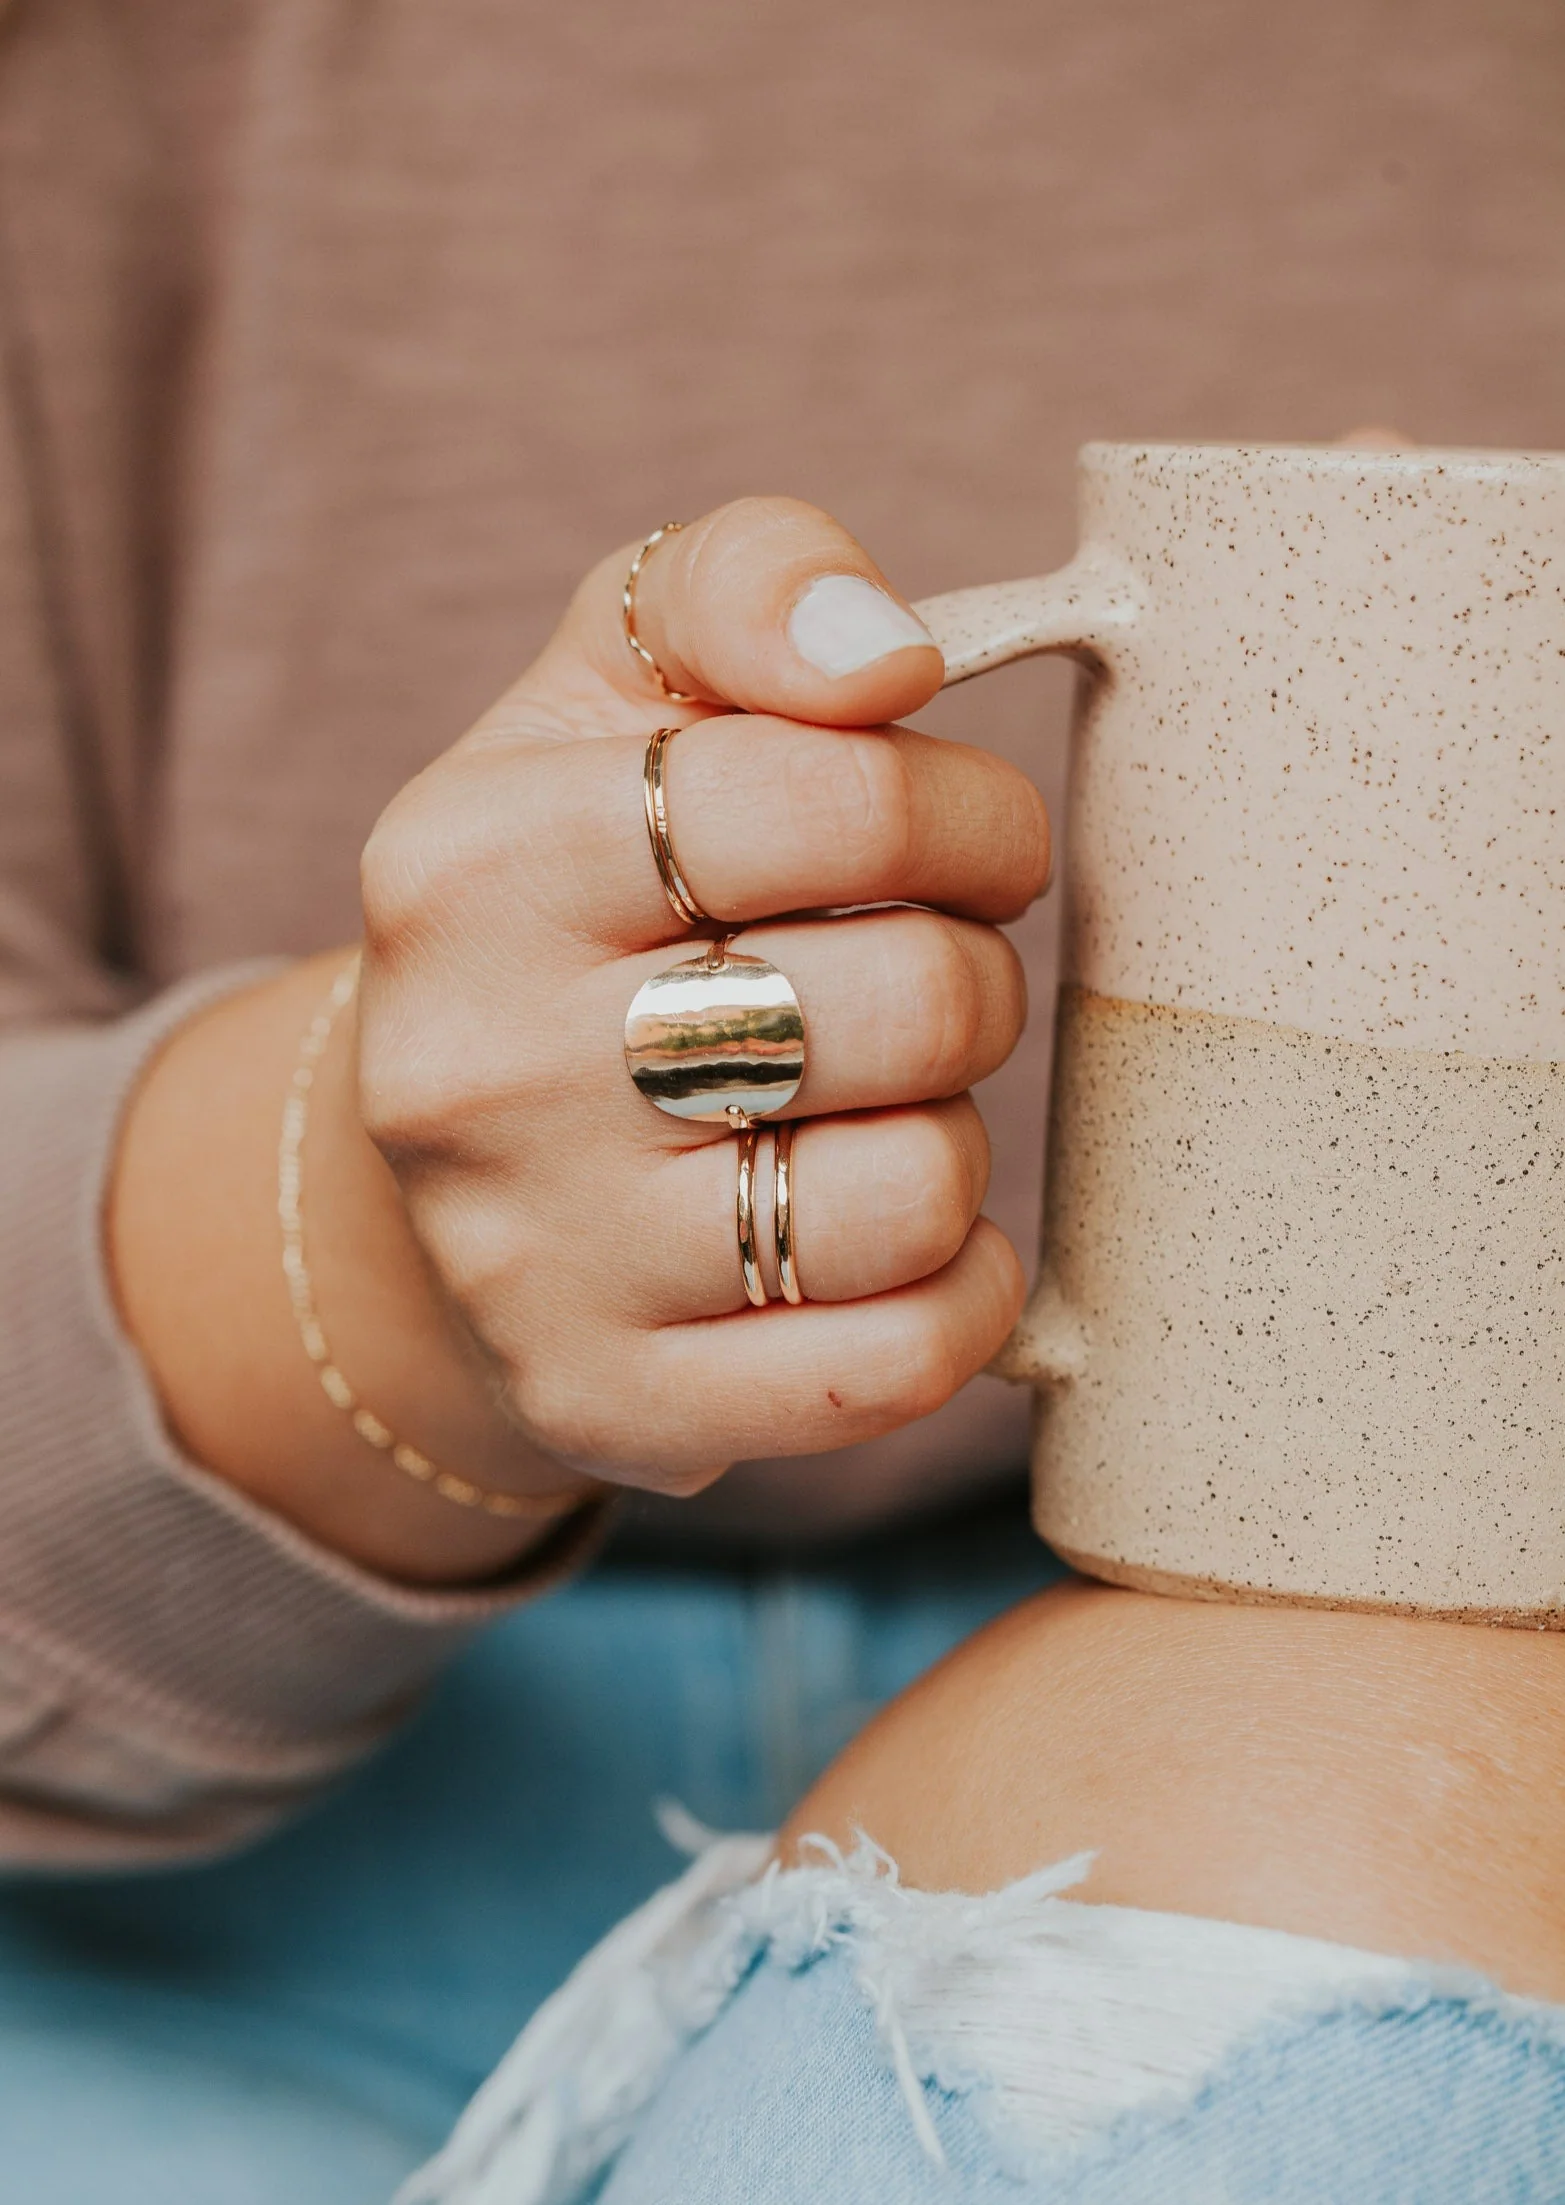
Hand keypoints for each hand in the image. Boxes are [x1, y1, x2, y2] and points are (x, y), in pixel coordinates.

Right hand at [357, 497, 1049, 1492]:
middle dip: (971, 978)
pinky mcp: (612, 1404)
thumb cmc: (579, 906)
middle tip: (926, 982)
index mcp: (469, 859)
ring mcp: (535, 1260)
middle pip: (906, 1001)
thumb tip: (882, 647)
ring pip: (914, 1194)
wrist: (441, 1173)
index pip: (822, 793)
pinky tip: (905, 1240)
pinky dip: (961, 1295)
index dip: (966, 811)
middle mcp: (473, 1068)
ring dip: (954, 1139)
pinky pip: (898, 1364)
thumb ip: (744, 587)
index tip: (970, 845)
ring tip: (875, 1112)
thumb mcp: (614, 696)